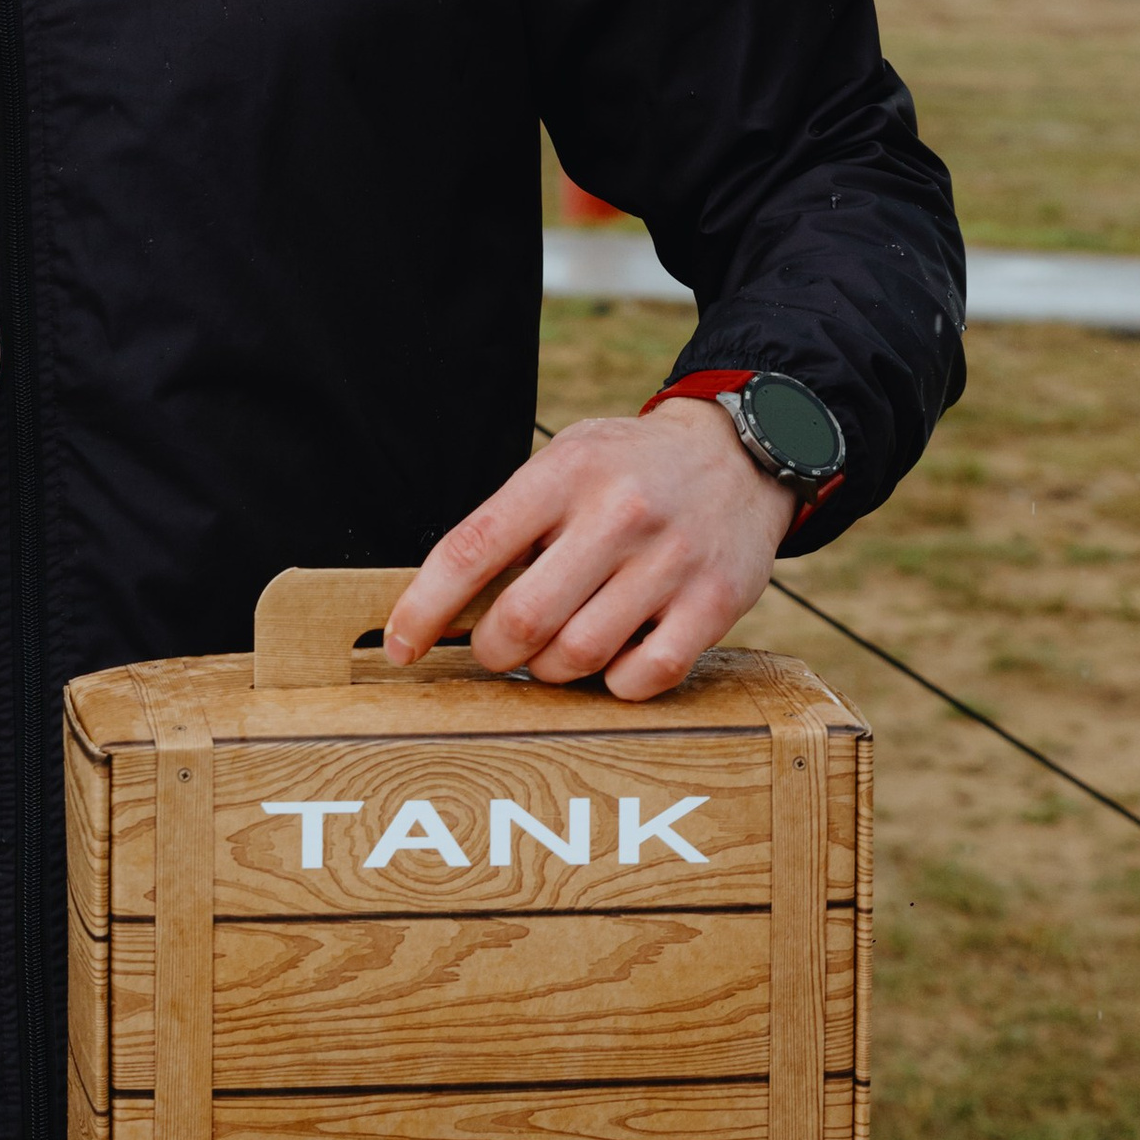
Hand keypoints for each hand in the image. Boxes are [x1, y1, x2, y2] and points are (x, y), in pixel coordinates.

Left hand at [384, 397, 795, 701]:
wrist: (739, 454)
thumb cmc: (628, 468)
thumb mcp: (564, 461)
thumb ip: (511, 523)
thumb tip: (442, 604)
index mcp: (564, 472)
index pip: (472, 548)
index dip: (424, 606)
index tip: (400, 645)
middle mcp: (617, 514)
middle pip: (522, 619)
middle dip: (490, 649)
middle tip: (493, 647)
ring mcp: (670, 561)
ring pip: (578, 656)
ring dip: (549, 670)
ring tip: (554, 648)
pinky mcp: (715, 603)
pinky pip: (642, 678)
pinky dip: (613, 684)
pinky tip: (613, 658)